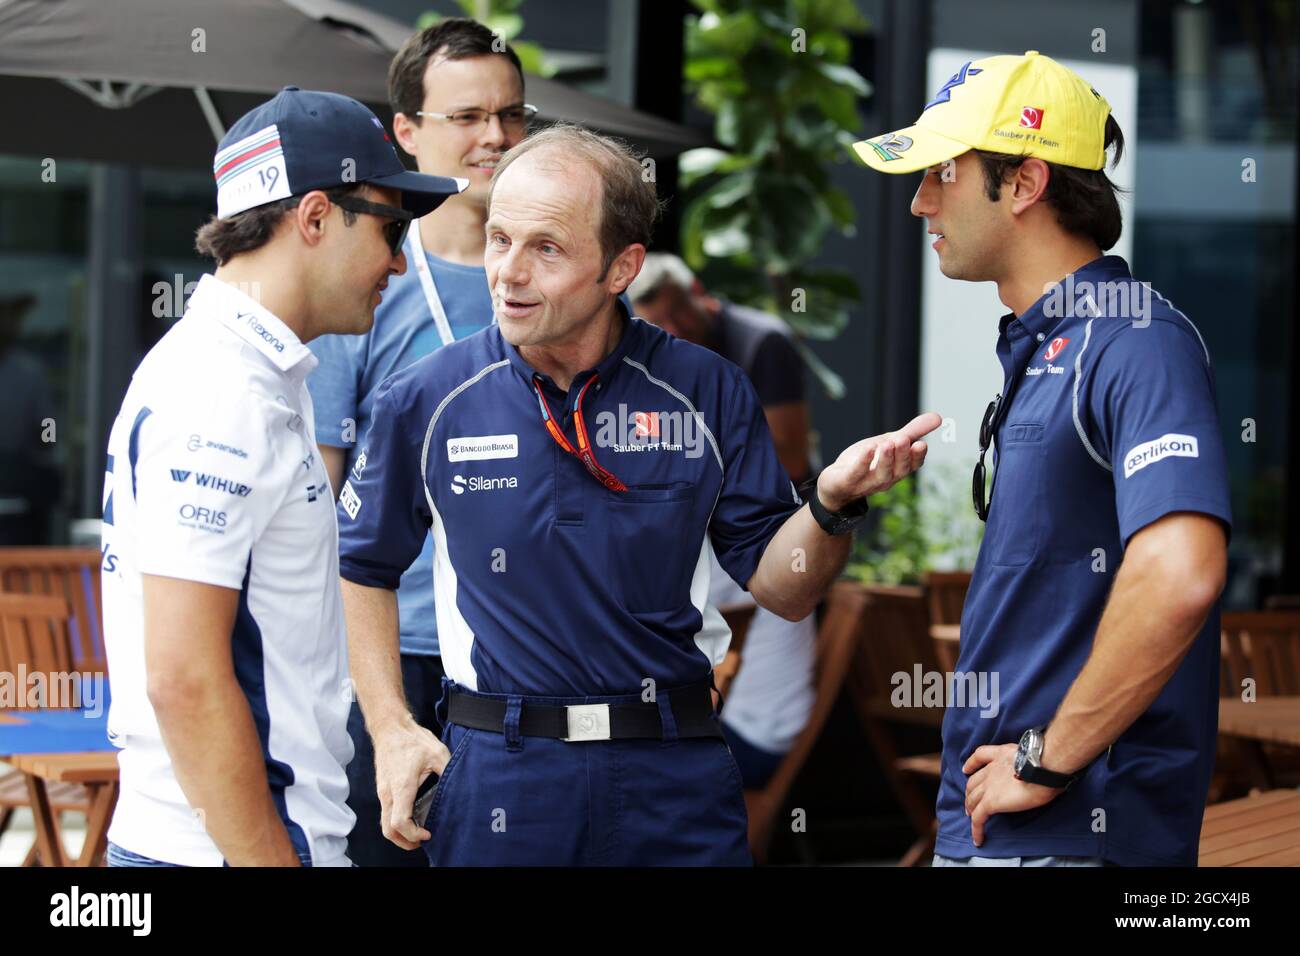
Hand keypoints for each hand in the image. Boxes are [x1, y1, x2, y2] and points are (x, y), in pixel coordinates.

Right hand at [373, 715, 450, 849]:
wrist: (390, 726)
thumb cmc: (412, 739)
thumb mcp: (437, 753)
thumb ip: (448, 772)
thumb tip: (461, 787)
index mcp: (401, 787)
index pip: (399, 822)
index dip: (413, 835)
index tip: (428, 833)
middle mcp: (388, 792)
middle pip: (388, 830)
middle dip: (405, 842)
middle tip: (423, 840)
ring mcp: (383, 791)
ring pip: (385, 823)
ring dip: (399, 834)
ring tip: (419, 833)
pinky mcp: (382, 788)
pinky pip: (386, 812)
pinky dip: (396, 822)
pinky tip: (412, 818)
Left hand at [816, 412, 941, 510]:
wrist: (836, 483)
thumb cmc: (867, 461)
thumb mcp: (890, 442)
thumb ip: (913, 431)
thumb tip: (939, 417)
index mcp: (897, 469)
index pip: (912, 465)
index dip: (917, 457)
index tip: (922, 444)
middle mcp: (886, 479)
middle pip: (899, 469)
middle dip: (903, 455)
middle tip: (904, 439)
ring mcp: (867, 482)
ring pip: (881, 474)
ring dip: (886, 459)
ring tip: (889, 443)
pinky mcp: (848, 481)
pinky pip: (857, 473)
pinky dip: (864, 462)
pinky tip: (869, 448)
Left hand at [962, 743, 1060, 846]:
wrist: (1043, 768)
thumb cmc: (1047, 762)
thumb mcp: (1032, 755)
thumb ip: (1026, 762)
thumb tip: (1036, 772)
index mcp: (1000, 755)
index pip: (979, 757)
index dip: (971, 765)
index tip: (966, 770)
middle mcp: (991, 770)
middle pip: (973, 783)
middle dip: (970, 793)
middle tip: (971, 803)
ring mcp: (988, 787)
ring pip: (972, 799)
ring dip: (970, 809)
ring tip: (971, 817)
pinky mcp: (991, 802)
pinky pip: (978, 818)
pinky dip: (976, 829)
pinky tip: (978, 839)